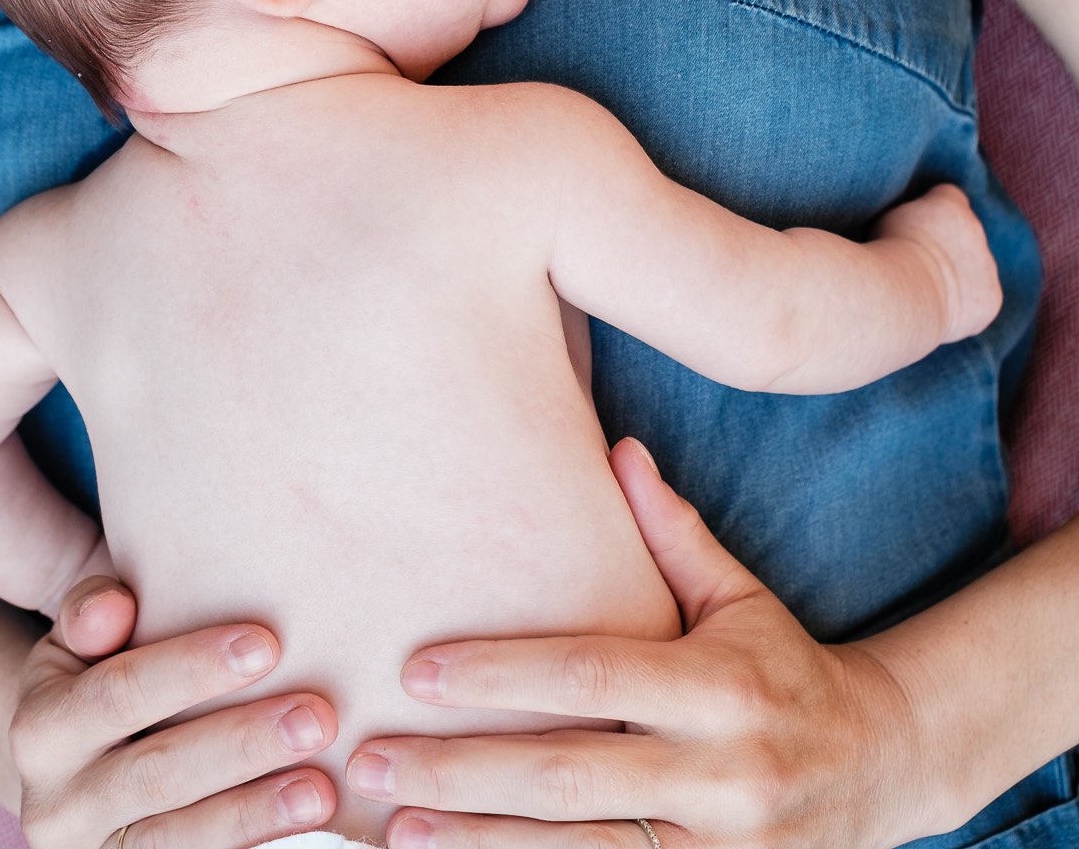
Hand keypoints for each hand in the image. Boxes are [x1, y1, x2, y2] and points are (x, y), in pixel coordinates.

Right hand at [11, 574, 338, 846]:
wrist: (77, 768)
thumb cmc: (101, 674)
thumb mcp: (80, 641)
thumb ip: (91, 612)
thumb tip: (115, 606)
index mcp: (40, 728)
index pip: (117, 693)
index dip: (190, 668)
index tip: (267, 644)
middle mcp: (55, 804)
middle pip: (154, 775)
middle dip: (240, 745)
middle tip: (317, 717)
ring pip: (175, 840)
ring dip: (255, 813)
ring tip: (320, 789)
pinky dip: (249, 844)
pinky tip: (303, 821)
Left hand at [345, 441, 927, 848]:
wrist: (882, 772)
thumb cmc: (783, 669)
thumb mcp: (738, 597)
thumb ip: (672, 533)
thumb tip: (615, 447)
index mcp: (720, 691)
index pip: (591, 678)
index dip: (500, 675)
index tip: (416, 671)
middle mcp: (720, 779)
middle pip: (568, 779)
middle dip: (462, 772)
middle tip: (374, 759)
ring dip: (478, 846)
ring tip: (391, 831)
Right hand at [874, 183, 1001, 341]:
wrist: (905, 291)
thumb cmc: (887, 253)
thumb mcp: (890, 216)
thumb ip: (913, 212)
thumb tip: (917, 221)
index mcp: (950, 203)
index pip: (949, 197)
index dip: (933, 212)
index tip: (917, 227)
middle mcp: (976, 229)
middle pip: (966, 233)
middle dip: (948, 246)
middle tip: (918, 264)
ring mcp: (988, 265)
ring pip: (976, 268)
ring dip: (958, 275)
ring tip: (925, 290)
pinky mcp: (992, 298)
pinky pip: (981, 299)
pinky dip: (966, 306)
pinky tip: (940, 308)